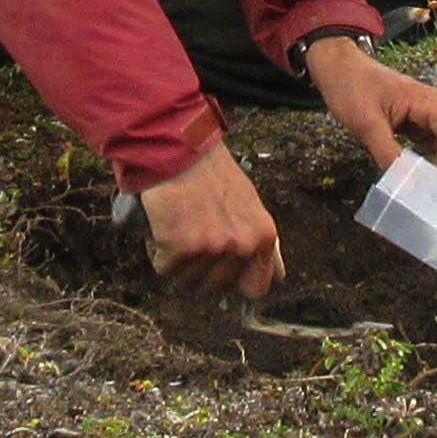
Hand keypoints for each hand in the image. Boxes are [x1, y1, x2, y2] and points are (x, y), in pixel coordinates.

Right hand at [137, 139, 282, 302]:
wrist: (180, 149)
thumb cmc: (211, 173)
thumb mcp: (249, 205)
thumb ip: (259, 241)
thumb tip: (278, 276)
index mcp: (264, 236)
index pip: (256, 288)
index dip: (234, 282)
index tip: (221, 271)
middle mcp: (242, 245)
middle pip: (216, 286)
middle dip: (200, 269)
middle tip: (192, 236)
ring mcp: (212, 247)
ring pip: (188, 280)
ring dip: (178, 261)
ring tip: (179, 227)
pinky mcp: (181, 247)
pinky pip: (165, 268)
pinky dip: (158, 252)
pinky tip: (164, 227)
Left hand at [304, 33, 436, 173]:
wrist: (337, 66)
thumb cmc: (351, 87)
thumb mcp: (366, 124)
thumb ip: (388, 154)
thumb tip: (405, 183)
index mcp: (426, 102)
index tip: (429, 179)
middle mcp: (432, 106)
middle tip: (419, 181)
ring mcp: (424, 112)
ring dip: (434, 162)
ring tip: (411, 176)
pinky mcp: (414, 118)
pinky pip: (429, 141)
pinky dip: (424, 156)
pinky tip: (406, 166)